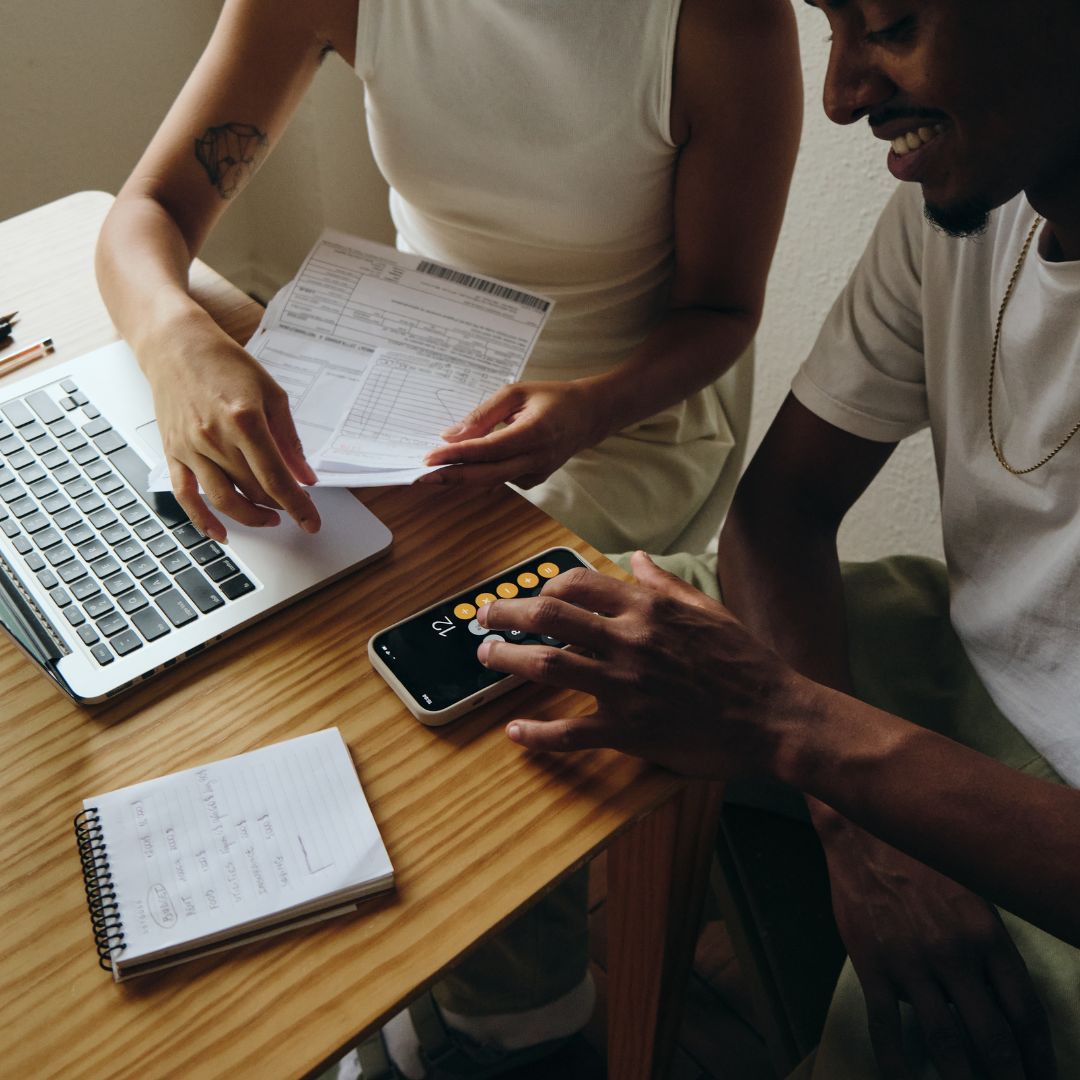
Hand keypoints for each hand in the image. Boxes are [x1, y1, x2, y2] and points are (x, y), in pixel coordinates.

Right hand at [141, 321, 319, 541]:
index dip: (298, 505)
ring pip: (223, 499)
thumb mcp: (272, 394)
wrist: (176, 345)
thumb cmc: (225, 364)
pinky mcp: (172, 452)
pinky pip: (185, 495)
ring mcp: (190, 447)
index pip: (276, 477)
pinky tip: (221, 533)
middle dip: (280, 506)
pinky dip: (202, 520)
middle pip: (253, 490)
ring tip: (269, 518)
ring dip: (250, 517)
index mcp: (245, 420)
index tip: (312, 522)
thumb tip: (305, 476)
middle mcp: (215, 437)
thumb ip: (289, 439)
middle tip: (295, 508)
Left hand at [420, 379, 605, 488]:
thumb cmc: (552, 399)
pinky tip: (462, 466)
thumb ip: (483, 414)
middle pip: (487, 475)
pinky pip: (499, 478)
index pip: (489, 450)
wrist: (588, 416)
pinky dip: (479, 473)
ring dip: (462, 476)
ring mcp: (536, 474)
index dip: (458, 455)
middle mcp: (537, 459)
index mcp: (535, 433)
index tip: (430, 458)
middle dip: (452, 476)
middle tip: (421, 476)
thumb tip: (451, 435)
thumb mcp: (516, 392)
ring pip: (491, 480)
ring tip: (433, 471)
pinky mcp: (532, 481)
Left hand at [474, 550, 810, 776]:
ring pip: (550, 664)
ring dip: (508, 658)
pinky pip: (571, 731)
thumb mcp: (706, 609)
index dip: (544, 586)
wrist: (773, 716)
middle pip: (550, 616)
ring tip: (485, 657)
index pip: (578, 584)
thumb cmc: (742, 662)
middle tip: (483, 617)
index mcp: (647, 609)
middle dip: (507, 613)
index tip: (529, 594)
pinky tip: (515, 732)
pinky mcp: (628, 729)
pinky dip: (538, 733)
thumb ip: (664, 584)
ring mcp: (625, 685)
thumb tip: (636, 559)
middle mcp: (629, 640)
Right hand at [820, 822, 1054, 1079]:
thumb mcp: (970, 896)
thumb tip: (993, 1002)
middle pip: (992, 1037)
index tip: (1043, 1077)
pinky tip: (903, 1078)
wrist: (864, 829)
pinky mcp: (872, 962)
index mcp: (987, 936)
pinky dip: (897, 1061)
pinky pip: (886, 1025)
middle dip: (1007, 1077)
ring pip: (945, 1040)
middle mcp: (955, 954)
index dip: (1039, 1056)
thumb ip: (984, 949)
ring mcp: (912, 961)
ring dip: (960, 1079)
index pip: (1025, 1012)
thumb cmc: (921, 859)